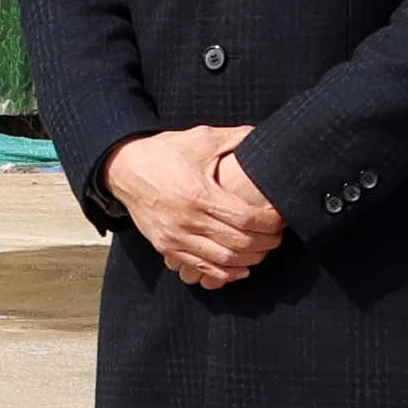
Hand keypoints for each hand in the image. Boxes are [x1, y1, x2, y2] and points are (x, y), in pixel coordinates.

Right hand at [107, 123, 280, 287]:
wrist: (124, 169)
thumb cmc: (166, 152)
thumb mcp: (201, 138)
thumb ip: (236, 138)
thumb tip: (265, 134)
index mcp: (199, 193)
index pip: (246, 218)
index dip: (270, 222)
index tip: (282, 217)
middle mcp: (188, 220)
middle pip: (239, 243)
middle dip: (267, 242)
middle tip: (279, 235)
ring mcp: (175, 237)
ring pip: (224, 261)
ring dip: (250, 259)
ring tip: (264, 248)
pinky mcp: (166, 247)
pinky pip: (202, 270)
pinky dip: (226, 273)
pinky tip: (241, 267)